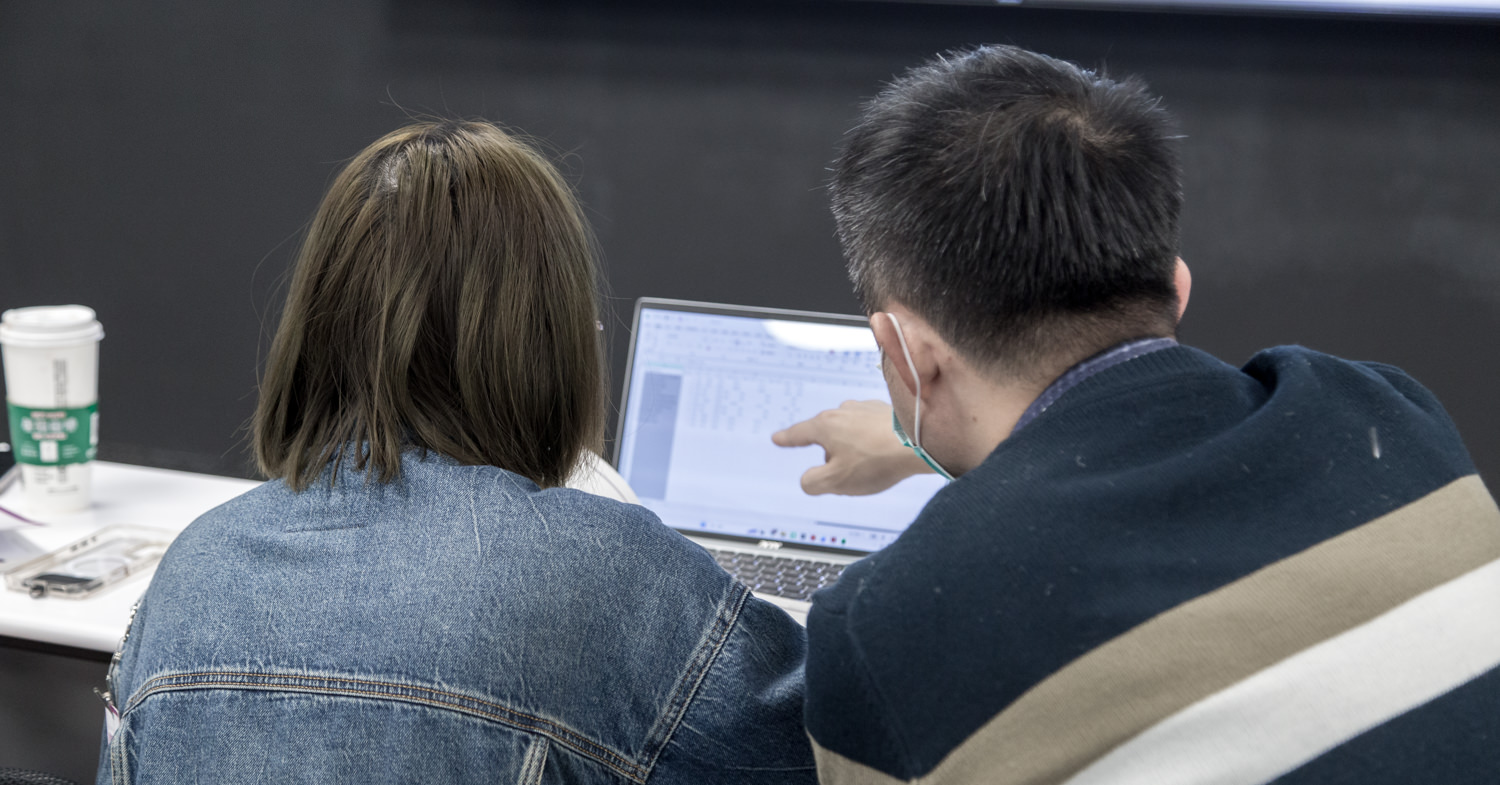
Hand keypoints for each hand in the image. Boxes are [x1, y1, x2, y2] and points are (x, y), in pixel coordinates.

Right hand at [771, 400, 931, 495]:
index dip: (787, 440)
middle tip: (848, 475)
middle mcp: (842, 411)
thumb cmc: (877, 461)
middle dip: (832, 456)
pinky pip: (870, 430)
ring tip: (873, 466)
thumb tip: (808, 480)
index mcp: (825, 426)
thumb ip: (812, 483)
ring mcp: (865, 409)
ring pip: (850, 433)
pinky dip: (873, 443)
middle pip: (827, 437)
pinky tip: (885, 455)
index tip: (778, 438)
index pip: (798, 434)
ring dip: (855, 449)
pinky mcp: (886, 411)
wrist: (920, 443)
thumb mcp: (835, 482)